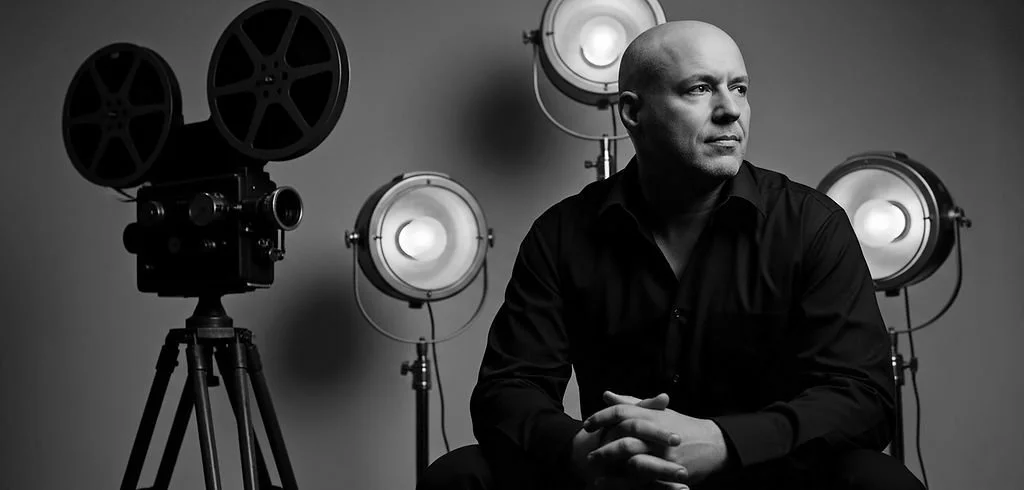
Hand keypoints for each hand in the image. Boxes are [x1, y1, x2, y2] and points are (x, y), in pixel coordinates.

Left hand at [584, 391, 728, 483]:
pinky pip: (642, 478)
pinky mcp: (669, 472)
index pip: (622, 412)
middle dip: (604, 447)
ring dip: (612, 464)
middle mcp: (657, 433)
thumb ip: (631, 403)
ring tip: (595, 469)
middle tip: (589, 453)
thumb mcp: (658, 412)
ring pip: (633, 459)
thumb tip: (606, 395)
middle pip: (625, 437)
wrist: (714, 445)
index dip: (601, 417)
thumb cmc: (682, 426)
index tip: (587, 425)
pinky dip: (622, 482)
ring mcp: (664, 454)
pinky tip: (607, 483)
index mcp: (653, 415)